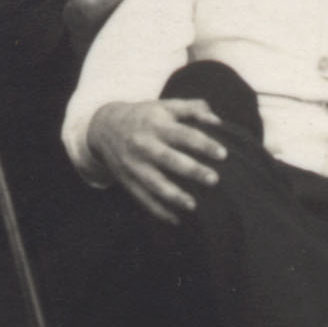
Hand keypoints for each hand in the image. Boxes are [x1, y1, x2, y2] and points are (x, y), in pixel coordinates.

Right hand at [84, 98, 229, 223]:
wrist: (104, 127)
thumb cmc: (144, 116)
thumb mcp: (164, 106)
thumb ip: (192, 109)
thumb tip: (217, 121)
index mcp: (156, 125)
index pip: (183, 135)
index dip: (203, 144)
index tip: (223, 154)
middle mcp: (144, 145)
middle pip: (169, 159)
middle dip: (192, 170)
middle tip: (214, 179)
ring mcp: (134, 165)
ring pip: (154, 184)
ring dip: (174, 196)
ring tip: (193, 205)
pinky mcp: (127, 181)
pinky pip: (143, 199)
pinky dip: (158, 211)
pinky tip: (176, 220)